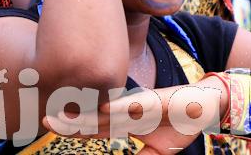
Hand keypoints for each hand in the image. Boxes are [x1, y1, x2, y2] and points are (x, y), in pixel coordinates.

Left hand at [43, 78, 224, 152]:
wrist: (207, 106)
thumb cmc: (181, 124)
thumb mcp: (158, 152)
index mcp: (126, 122)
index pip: (94, 127)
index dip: (72, 128)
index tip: (49, 125)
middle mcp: (128, 111)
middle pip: (94, 118)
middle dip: (70, 120)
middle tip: (44, 120)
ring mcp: (139, 106)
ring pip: (108, 110)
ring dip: (87, 114)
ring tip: (64, 117)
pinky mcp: (154, 101)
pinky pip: (134, 105)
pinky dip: (118, 107)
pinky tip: (102, 110)